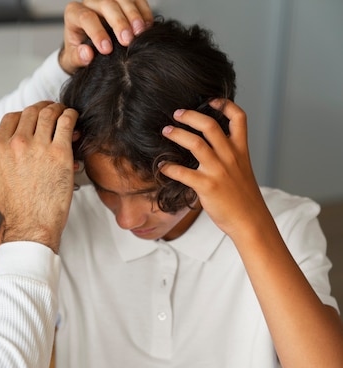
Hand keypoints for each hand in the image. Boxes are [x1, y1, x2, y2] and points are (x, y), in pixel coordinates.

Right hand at [0, 101, 78, 252]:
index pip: (13, 116)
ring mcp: (39, 147)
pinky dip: (71, 116)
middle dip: (44, 108)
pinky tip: (74, 119)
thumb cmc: (13, 207)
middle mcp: (17, 143)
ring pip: (49, 113)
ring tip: (65, 113)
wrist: (32, 224)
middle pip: (32, 111)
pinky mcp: (60, 153)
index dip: (26, 113)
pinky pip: (66, 123)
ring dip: (59, 109)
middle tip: (53, 111)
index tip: (35, 117)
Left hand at [60, 0, 153, 73]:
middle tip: (128, 40)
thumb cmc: (79, 52)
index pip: (86, 17)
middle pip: (106, 4)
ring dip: (134, 15)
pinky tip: (147, 26)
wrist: (88, 48)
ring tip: (140, 32)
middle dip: (119, 22)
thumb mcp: (73, 59)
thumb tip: (87, 53)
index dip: (97, 33)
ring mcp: (108, 0)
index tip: (107, 49)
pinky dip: (143, 12)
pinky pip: (136, 0)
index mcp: (74, 14)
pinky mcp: (122, 2)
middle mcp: (90, 3)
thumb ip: (77, 57)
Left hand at [159, 100, 270, 238]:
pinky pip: (183, 172)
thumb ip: (229, 156)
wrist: (250, 221)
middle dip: (191, 115)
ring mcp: (218, 171)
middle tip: (176, 114)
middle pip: (210, 125)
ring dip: (177, 135)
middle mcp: (230, 157)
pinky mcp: (207, 187)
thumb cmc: (243, 197)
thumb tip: (210, 146)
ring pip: (195, 143)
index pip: (239, 118)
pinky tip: (162, 167)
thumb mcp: (242, 170)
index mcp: (240, 150)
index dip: (226, 105)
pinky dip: (169, 168)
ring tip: (166, 131)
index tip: (211, 100)